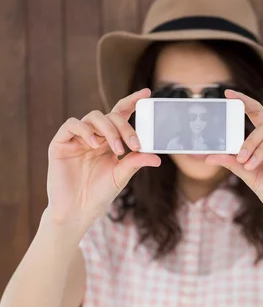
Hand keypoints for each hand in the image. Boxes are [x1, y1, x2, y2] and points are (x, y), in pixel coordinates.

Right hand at [46, 88, 160, 228]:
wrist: (77, 212)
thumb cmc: (98, 195)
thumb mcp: (121, 176)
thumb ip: (136, 162)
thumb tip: (157, 157)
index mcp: (109, 141)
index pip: (120, 115)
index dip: (132, 102)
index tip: (147, 93)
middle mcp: (94, 136)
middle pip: (110, 116)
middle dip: (124, 127)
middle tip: (133, 144)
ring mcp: (77, 139)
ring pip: (93, 117)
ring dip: (108, 129)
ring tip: (116, 149)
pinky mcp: (60, 143)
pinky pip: (72, 125)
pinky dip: (85, 130)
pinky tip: (94, 144)